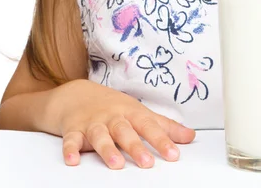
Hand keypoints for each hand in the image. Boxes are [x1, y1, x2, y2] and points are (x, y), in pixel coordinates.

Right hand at [50, 79, 195, 168]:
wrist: (78, 95)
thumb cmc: (114, 107)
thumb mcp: (140, 113)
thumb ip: (164, 127)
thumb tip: (190, 136)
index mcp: (131, 114)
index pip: (149, 126)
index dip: (162, 140)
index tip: (174, 155)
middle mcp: (113, 118)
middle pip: (125, 131)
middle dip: (135, 146)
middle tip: (147, 163)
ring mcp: (93, 124)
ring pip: (100, 136)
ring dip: (107, 149)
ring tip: (116, 164)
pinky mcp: (74, 131)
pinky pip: (71, 140)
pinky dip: (70, 149)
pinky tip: (73, 160)